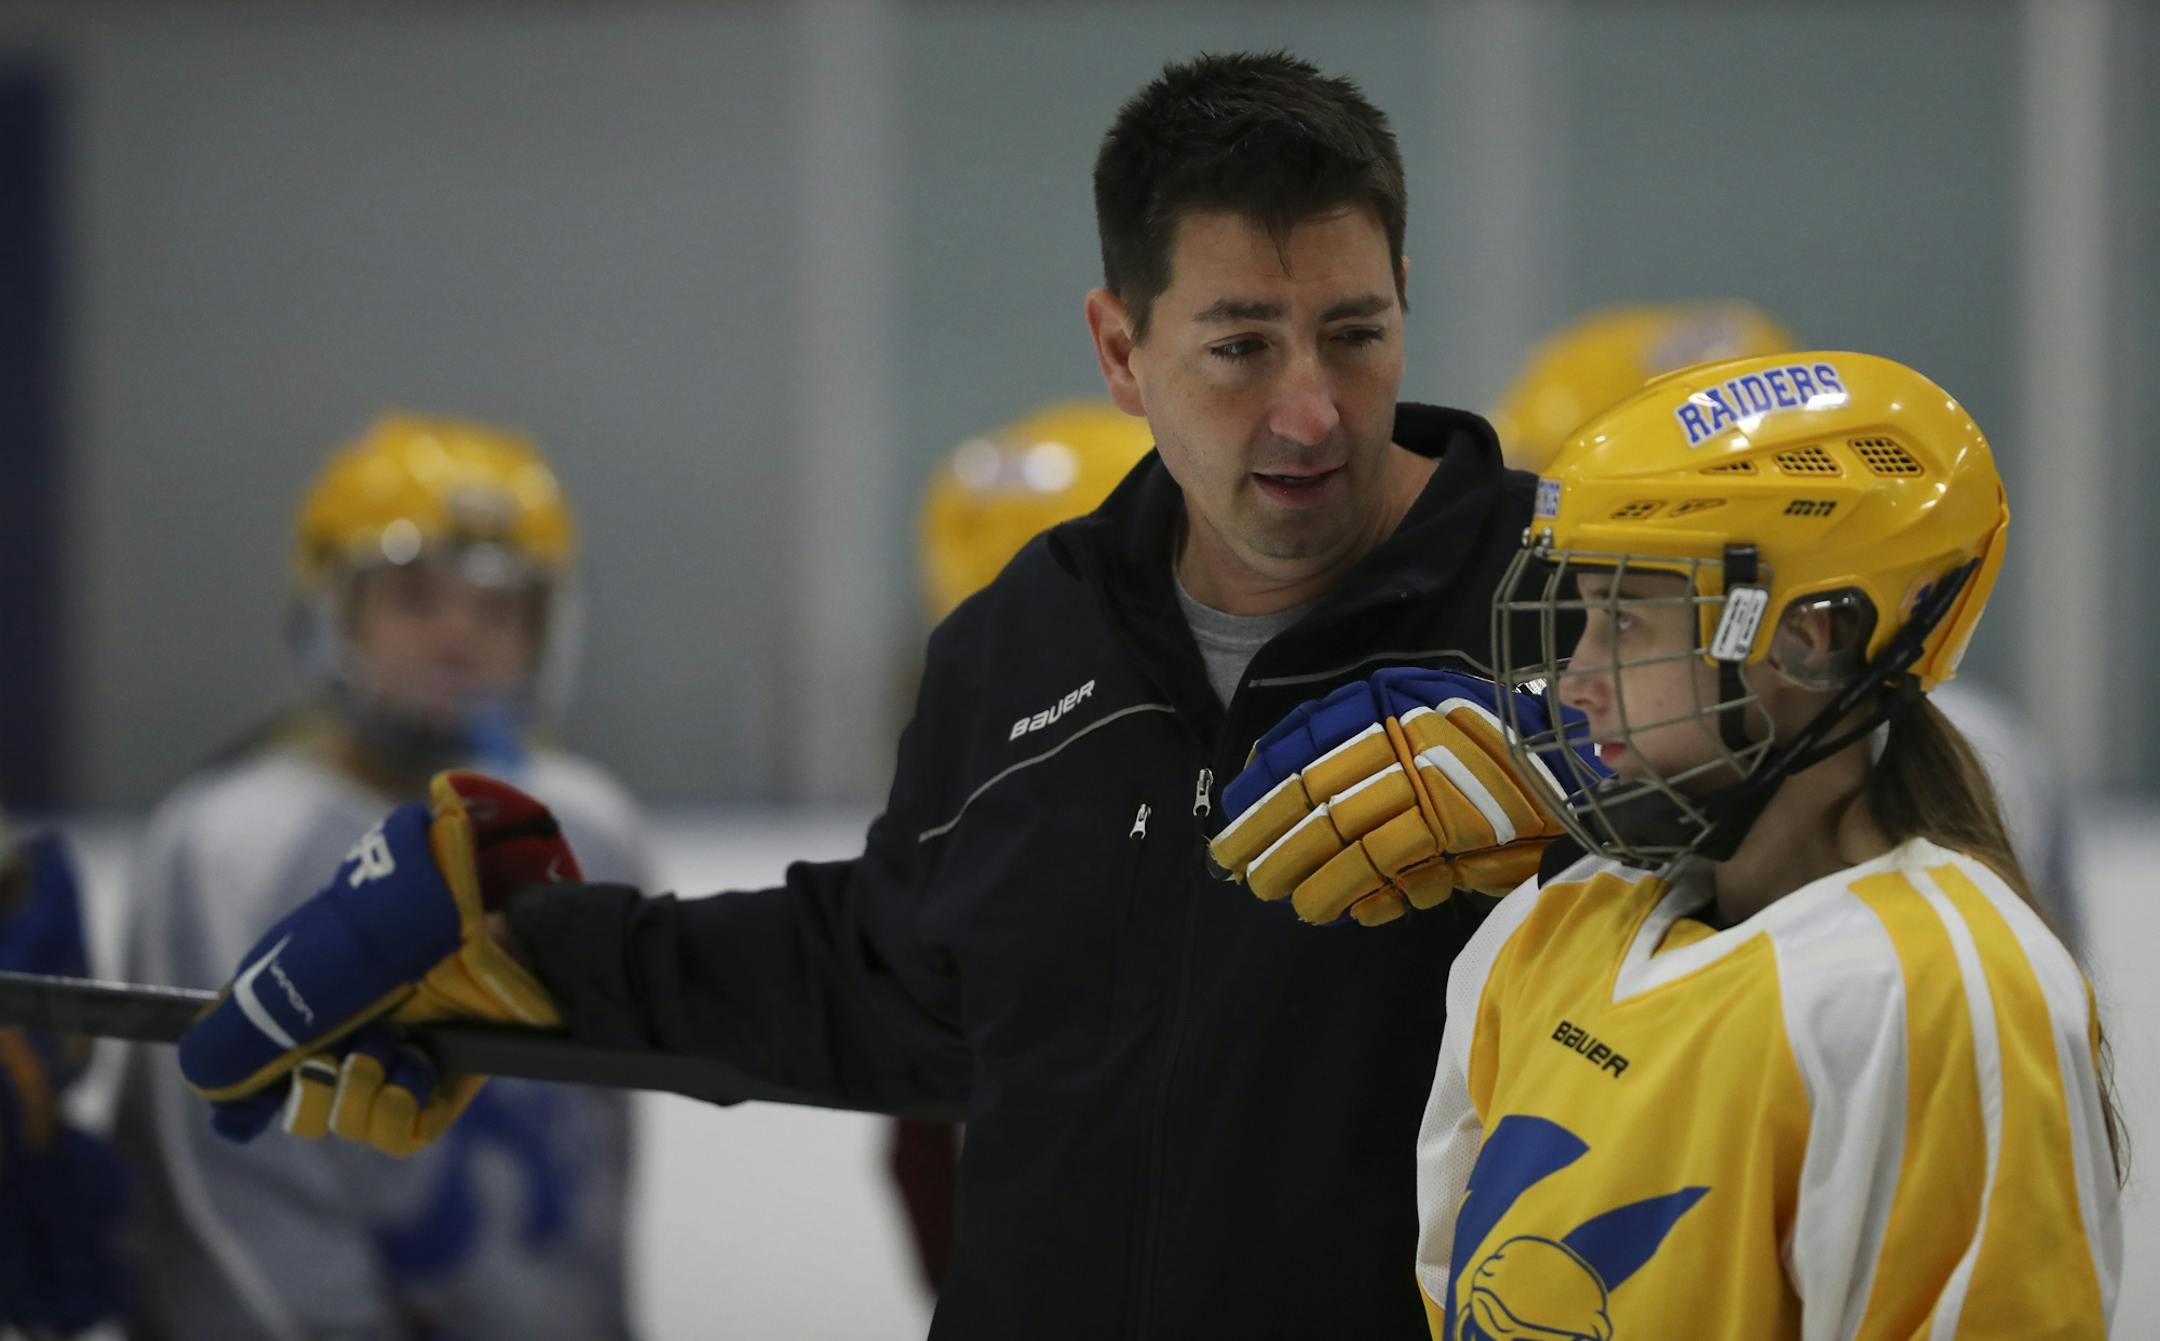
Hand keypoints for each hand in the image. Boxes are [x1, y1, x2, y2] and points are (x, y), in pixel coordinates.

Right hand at [178, 771, 579, 1152]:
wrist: (495, 938)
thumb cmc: (398, 939)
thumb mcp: (304, 979)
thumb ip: (242, 1033)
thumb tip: (205, 1088)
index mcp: (312, 989)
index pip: (262, 1059)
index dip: (248, 1091)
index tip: (242, 1111)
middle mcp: (352, 1024)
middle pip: (299, 1104)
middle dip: (309, 1087)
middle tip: (336, 1051)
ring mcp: (400, 1054)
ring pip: (347, 1123)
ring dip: (361, 1089)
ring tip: (391, 1044)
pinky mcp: (447, 1080)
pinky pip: (402, 1133)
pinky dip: (402, 1104)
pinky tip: (422, 1063)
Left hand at [1209, 669, 1595, 925]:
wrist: (1570, 776)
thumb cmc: (1488, 761)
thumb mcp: (1417, 735)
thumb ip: (1357, 757)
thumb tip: (1277, 787)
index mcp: (1385, 699)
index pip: (1299, 743)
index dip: (1259, 788)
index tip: (1230, 821)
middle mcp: (1398, 728)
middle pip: (1308, 791)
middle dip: (1263, 836)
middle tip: (1236, 868)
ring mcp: (1424, 773)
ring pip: (1337, 832)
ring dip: (1300, 873)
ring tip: (1280, 897)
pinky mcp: (1449, 820)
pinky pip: (1380, 863)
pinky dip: (1352, 891)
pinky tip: (1337, 911)